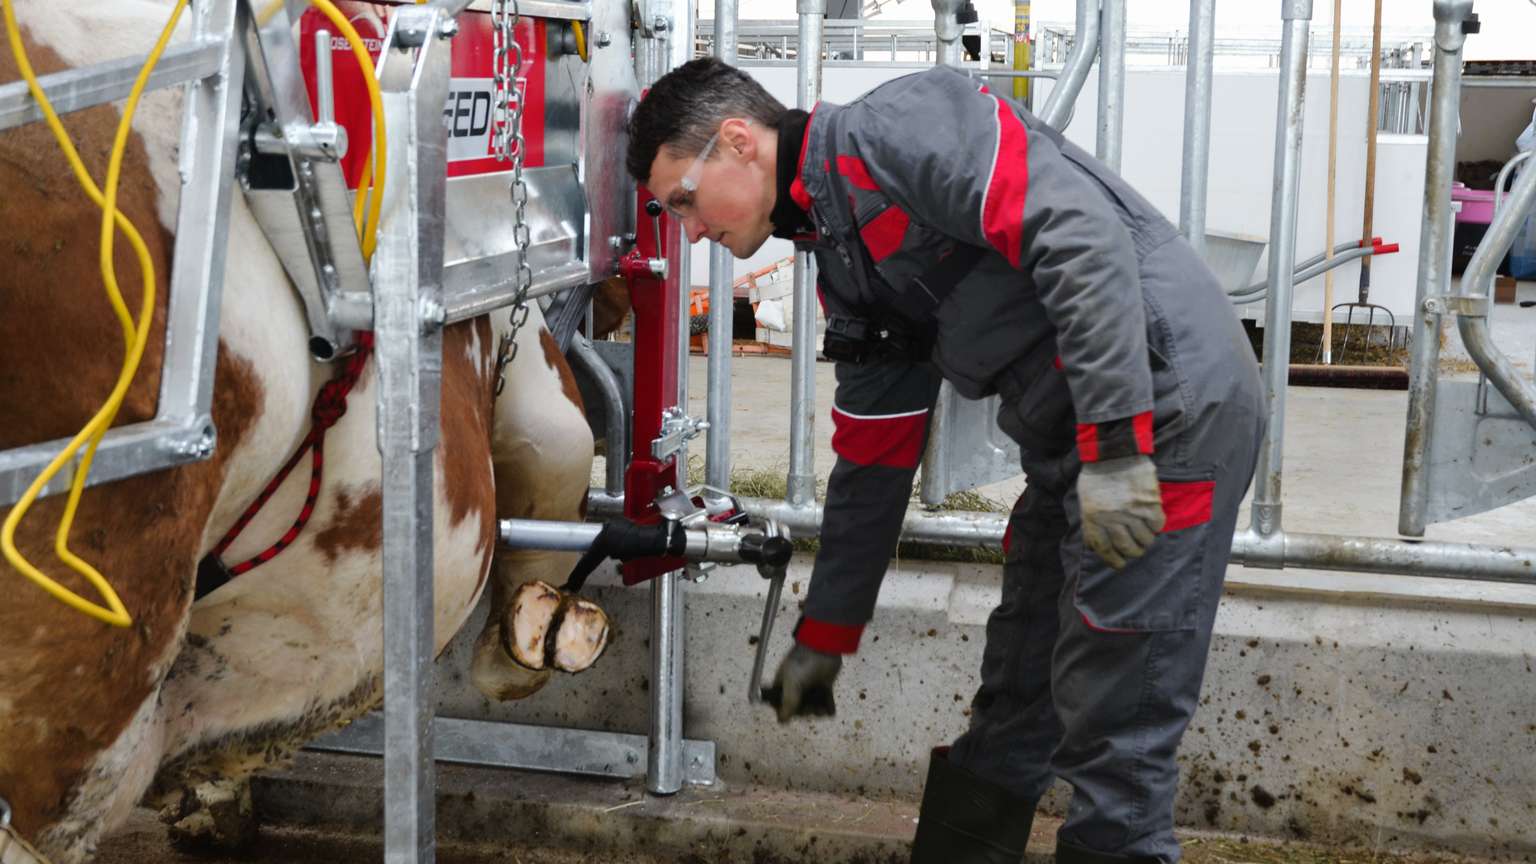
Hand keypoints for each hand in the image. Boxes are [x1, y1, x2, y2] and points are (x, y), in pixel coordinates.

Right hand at [763, 642, 841, 722]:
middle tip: (810, 707)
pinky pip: (825, 702)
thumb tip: (781, 721)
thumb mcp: (791, 683)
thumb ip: (787, 702)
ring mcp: (811, 688)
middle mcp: (796, 688)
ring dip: (816, 711)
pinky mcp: (824, 687)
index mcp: (783, 685)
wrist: (825, 648)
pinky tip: (829, 709)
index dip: (786, 712)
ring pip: (812, 707)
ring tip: (820, 708)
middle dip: (804, 712)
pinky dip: (828, 708)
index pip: (780, 705)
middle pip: (797, 709)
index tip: (793, 713)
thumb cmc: (803, 664)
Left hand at [1076, 455, 1164, 569]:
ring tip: (1145, 534)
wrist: (1113, 452)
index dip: (1113, 561)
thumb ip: (1093, 523)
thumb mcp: (1086, 501)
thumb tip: (1101, 545)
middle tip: (1136, 549)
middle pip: (1127, 548)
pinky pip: (1157, 525)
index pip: (1104, 550)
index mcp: (1093, 519)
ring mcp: (1132, 511)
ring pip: (1145, 540)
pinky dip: (1156, 526)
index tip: (1120, 564)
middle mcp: (1112, 518)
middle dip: (1133, 552)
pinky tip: (1152, 521)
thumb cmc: (1096, 476)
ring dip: (1146, 540)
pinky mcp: (1149, 503)